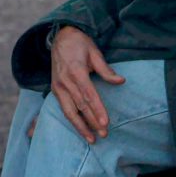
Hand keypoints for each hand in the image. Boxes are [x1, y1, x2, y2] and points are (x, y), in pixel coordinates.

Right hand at [50, 26, 125, 142]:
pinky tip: (80, 129)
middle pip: (80, 106)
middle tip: (104, 135)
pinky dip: (72, 120)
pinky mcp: (55, 89)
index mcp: (76, 71)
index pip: (89, 95)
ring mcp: (58, 86)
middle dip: (92, 122)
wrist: (60, 37)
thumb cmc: (80, 44)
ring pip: (69, 111)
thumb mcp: (94, 52)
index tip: (106, 123)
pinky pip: (64, 108)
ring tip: (91, 139)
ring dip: (80, 126)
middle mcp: (65, 81)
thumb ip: (106, 69)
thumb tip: (121, 81)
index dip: (98, 110)